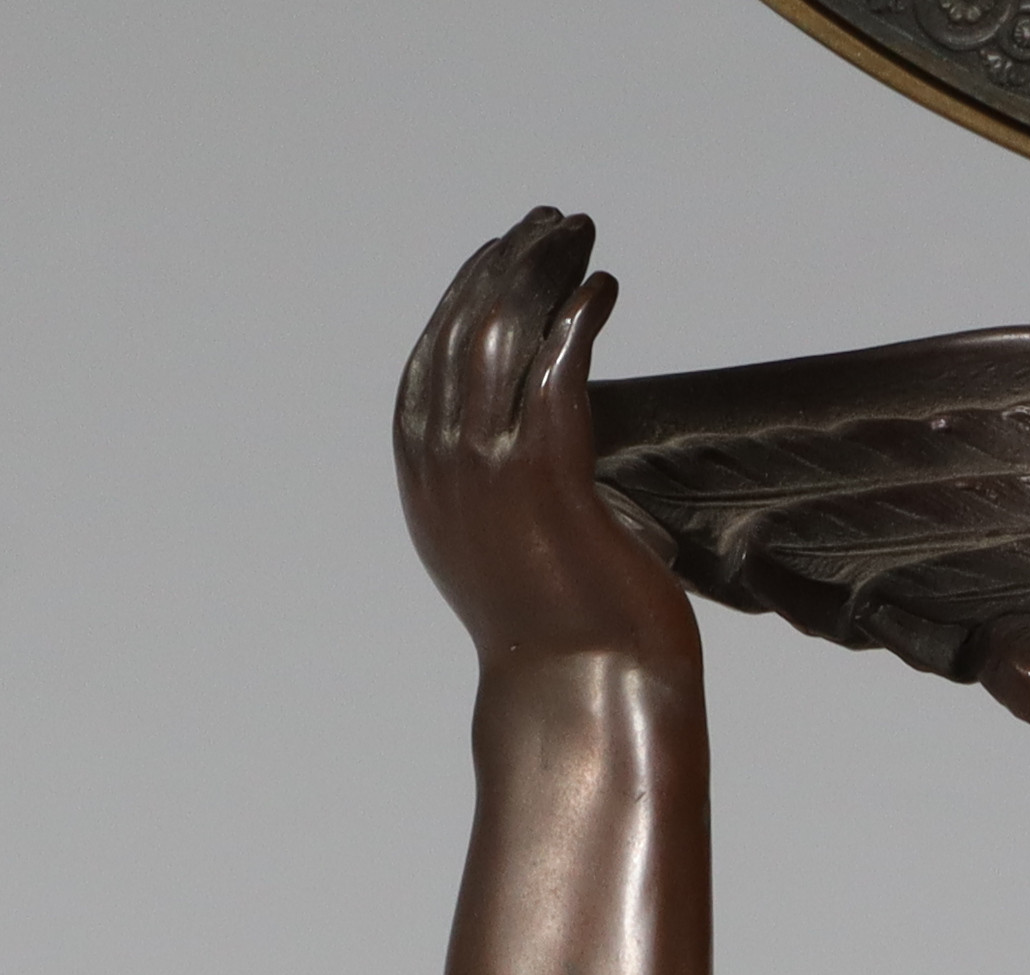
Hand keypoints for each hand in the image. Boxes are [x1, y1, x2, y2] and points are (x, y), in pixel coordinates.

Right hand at [395, 208, 694, 680]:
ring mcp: (489, 471)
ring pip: (506, 336)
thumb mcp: (512, 542)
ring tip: (579, 236)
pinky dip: (581, 319)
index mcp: (426, 478)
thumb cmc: (569, 635)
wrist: (588, 696)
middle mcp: (443, 467)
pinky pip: (559, 369)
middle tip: (552, 223)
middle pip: (467, 328)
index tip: (510, 251)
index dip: (473, 290)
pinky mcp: (547, 478)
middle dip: (508, 262)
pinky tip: (604, 291)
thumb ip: (507, 480)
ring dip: (544, 272)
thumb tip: (545, 430)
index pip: (438, 353)